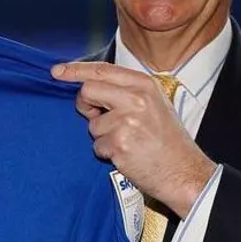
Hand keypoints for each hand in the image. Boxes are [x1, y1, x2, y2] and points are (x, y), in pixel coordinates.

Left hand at [51, 61, 216, 217]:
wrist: (184, 171)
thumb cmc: (168, 140)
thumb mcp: (154, 104)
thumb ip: (125, 92)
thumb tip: (89, 89)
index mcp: (144, 85)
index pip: (102, 70)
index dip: (76, 70)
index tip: (57, 71)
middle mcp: (136, 98)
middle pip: (88, 90)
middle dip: (85, 106)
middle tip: (97, 118)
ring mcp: (127, 121)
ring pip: (91, 124)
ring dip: (102, 136)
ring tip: (127, 142)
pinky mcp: (119, 144)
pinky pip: (97, 146)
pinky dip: (107, 153)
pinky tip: (127, 155)